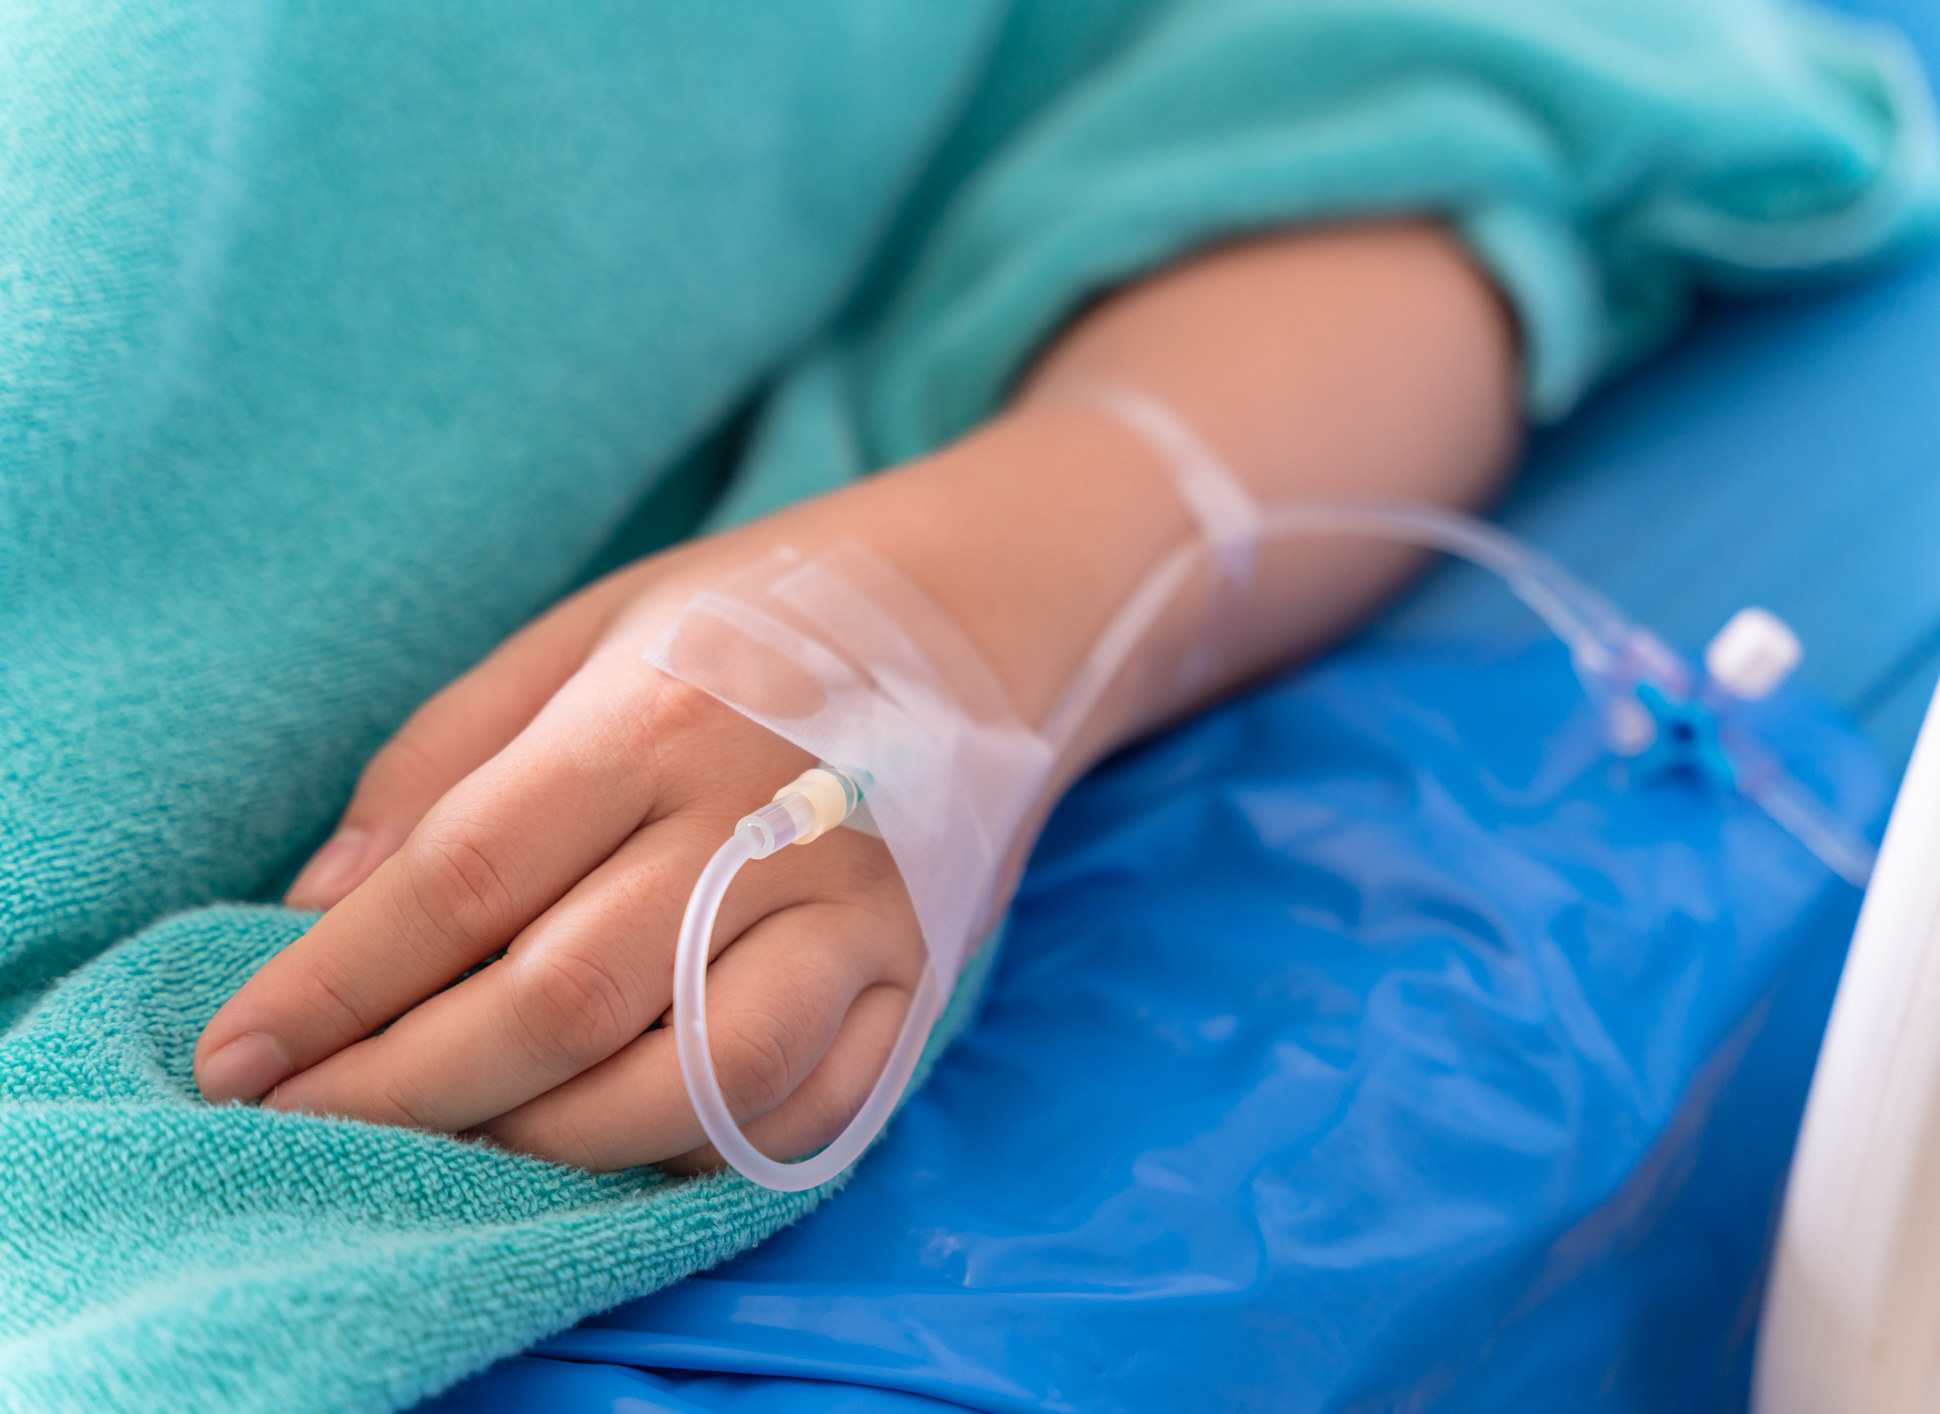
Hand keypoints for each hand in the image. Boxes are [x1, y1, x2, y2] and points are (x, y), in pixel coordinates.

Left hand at [192, 527, 934, 1170]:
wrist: (989, 610)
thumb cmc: (758, 617)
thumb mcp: (584, 630)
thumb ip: (446, 760)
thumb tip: (321, 909)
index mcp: (660, 713)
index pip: (465, 879)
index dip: (333, 985)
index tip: (236, 1058)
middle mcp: (768, 820)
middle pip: (564, 999)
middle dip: (409, 1088)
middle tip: (308, 1124)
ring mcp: (862, 912)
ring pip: (695, 1082)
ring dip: (551, 1140)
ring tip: (459, 1136)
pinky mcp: (922, 976)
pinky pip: (807, 1112)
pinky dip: (698, 1157)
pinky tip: (612, 1145)